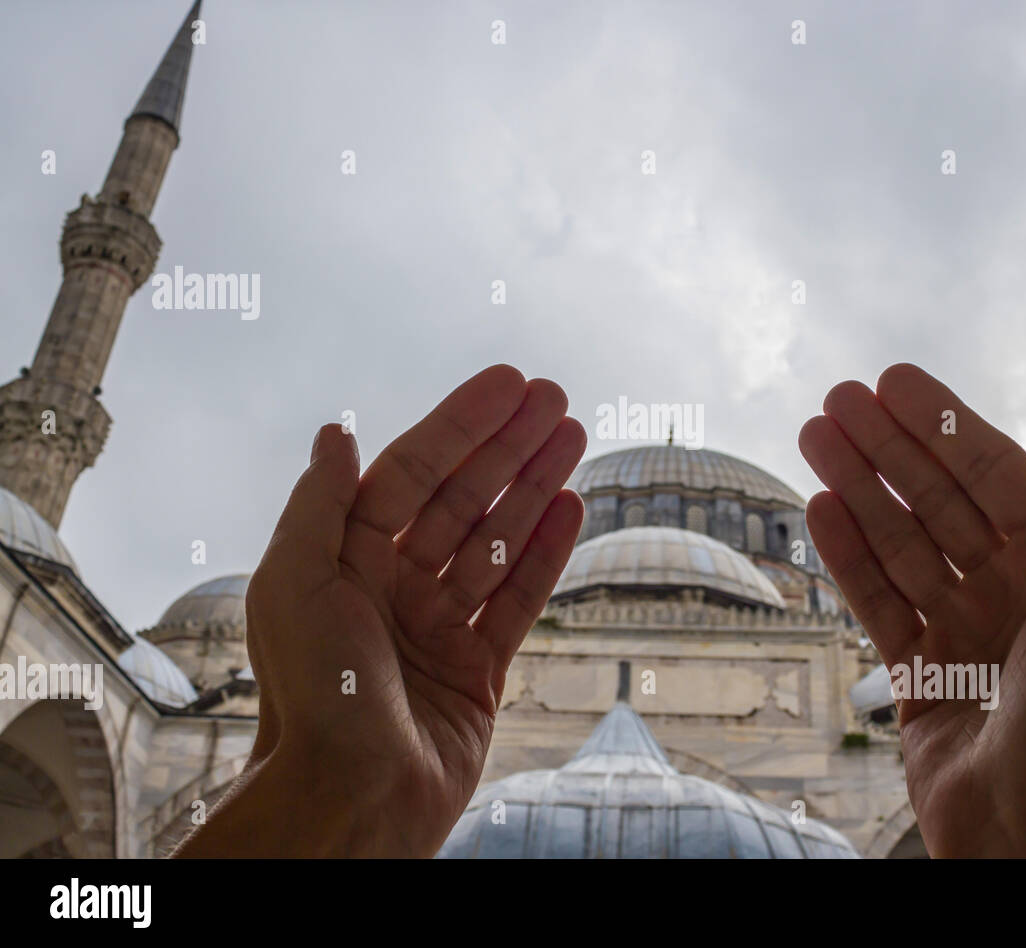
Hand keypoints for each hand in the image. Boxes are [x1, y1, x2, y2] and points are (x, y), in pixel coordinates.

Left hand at [174, 364, 585, 856]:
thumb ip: (320, 504)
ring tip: (574, 438)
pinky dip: (545, 553)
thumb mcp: (294, 584)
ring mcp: (438, 628)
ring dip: (535, 487)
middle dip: (508, 447)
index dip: (461, 424)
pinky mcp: (477, 671)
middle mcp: (392, 587)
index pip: (412, 472)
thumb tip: (336, 431)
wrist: (351, 800)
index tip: (508, 383)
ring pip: (497, 541)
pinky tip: (571, 507)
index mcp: (345, 560)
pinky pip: (519, 599)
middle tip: (556, 399)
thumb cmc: (313, 694)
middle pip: (463, 499)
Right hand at [800, 364, 1025, 856]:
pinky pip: (878, 601)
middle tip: (835, 400)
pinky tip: (818, 509)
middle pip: (938, 500)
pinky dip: (849, 556)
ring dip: (858, 489)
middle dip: (887, 448)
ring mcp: (964, 631)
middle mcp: (1015, 590)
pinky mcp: (921, 674)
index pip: (994, 471)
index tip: (893, 380)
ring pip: (901, 544)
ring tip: (814, 438)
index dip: (942, 422)